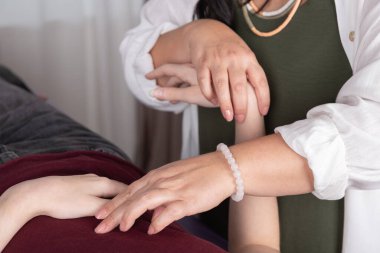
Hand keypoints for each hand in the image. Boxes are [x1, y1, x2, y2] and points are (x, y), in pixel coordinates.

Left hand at [3, 174, 127, 218]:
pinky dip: (102, 195)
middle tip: (134, 207)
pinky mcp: (75, 183)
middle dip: (126, 197)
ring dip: (114, 196)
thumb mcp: (91, 207)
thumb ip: (109, 207)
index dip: (136, 199)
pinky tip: (99, 200)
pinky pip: (95, 189)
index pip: (127, 190)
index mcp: (104, 182)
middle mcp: (97, 177)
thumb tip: (125, 208)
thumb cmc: (64, 201)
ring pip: (106, 188)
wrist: (37, 194)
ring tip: (120, 205)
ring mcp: (86, 179)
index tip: (143, 206)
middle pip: (117, 188)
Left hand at [94, 153, 234, 234]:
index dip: (113, 202)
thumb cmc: (199, 174)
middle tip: (99, 226)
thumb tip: (152, 218)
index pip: (129, 190)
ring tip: (120, 228)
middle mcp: (161, 181)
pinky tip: (152, 230)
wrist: (223, 167)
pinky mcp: (188, 199)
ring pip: (146, 201)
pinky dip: (160, 220)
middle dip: (114, 211)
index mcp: (157, 176)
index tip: (100, 214)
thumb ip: (160, 197)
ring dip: (131, 214)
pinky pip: (171, 210)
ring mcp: (174, 189)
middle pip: (132, 196)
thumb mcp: (174, 180)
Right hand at [146, 64, 215, 107]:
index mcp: (190, 70)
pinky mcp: (216, 80)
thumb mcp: (192, 94)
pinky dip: (191, 88)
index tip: (147, 76)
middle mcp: (197, 69)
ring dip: (178, 85)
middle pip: (177, 72)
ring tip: (173, 97)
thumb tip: (153, 94)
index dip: (157, 72)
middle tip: (157, 88)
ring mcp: (207, 73)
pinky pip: (198, 81)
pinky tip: (191, 95)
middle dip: (167, 81)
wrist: (245, 93)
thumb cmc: (219, 93)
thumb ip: (173, 93)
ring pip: (187, 77)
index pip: (169, 69)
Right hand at [187, 20, 269, 121]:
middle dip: (241, 106)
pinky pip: (205, 82)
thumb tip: (258, 100)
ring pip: (221, 86)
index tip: (263, 112)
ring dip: (225, 104)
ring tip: (228, 117)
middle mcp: (234, 58)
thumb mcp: (245, 56)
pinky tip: (214, 102)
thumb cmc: (231, 49)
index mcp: (249, 58)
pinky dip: (209, 95)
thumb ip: (250, 74)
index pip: (260, 80)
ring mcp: (217, 60)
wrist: (208, 32)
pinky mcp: (202, 62)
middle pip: (239, 86)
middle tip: (241, 119)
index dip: (263, 98)